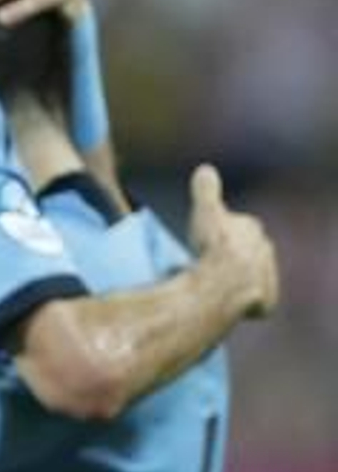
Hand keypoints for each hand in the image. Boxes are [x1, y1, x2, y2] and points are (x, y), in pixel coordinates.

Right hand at [188, 165, 278, 319]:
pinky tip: (226, 299)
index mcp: (252, 227)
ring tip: (213, 281)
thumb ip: (206, 190)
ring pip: (250, 273)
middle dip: (232, 252)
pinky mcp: (264, 302)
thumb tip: (206, 169)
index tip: (206, 236)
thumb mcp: (205, 211)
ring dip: (236, 275)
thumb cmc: (213, 247)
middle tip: (207, 259)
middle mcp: (264, 250)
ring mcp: (266, 276)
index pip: (238, 224)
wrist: (225, 285)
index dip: (221, 229)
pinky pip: (253, 299)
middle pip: (246, 249)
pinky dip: (242, 299)